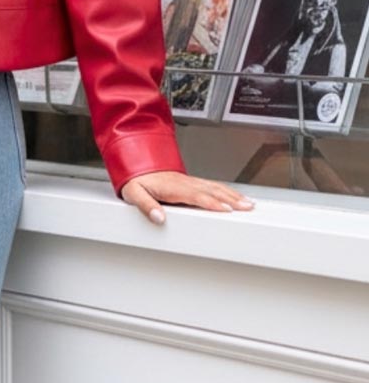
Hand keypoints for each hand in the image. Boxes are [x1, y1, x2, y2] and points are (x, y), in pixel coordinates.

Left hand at [120, 170, 255, 225]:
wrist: (135, 165)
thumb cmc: (135, 181)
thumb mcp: (133, 193)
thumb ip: (146, 206)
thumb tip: (158, 217)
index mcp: (172, 187)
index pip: (196, 196)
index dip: (212, 202)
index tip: (226, 209)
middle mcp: (183, 183)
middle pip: (212, 191)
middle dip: (231, 199)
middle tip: (247, 207)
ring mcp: (189, 181)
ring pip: (215, 187)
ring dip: (233, 195)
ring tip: (248, 203)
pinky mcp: (190, 182)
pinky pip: (212, 185)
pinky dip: (226, 190)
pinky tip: (234, 196)